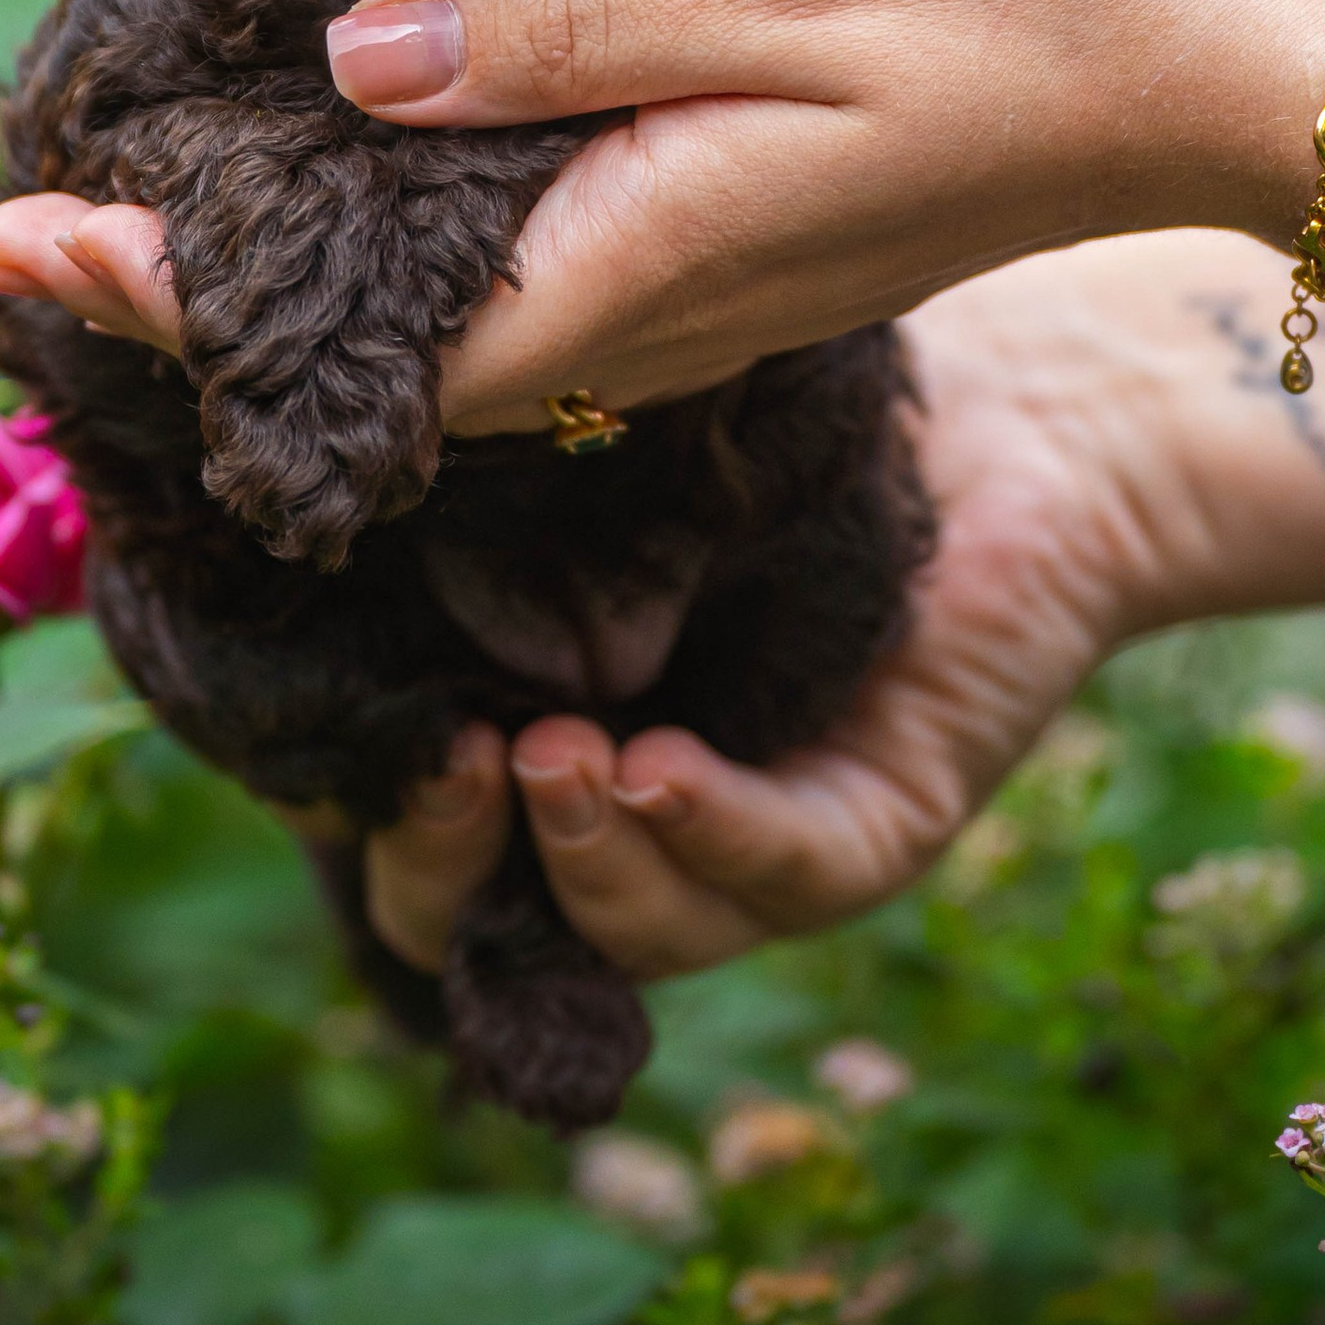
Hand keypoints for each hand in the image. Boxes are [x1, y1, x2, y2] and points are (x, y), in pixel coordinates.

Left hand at [0, 0, 1324, 427]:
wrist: (1212, 56)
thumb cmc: (1009, 4)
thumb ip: (550, 42)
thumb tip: (345, 71)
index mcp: (628, 276)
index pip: (344, 341)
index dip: (166, 301)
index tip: (12, 240)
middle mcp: (643, 315)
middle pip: (371, 349)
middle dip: (198, 297)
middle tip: (28, 218)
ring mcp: (694, 283)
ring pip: (447, 311)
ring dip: (296, 267)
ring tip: (153, 193)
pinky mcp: (737, 230)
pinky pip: (532, 260)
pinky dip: (414, 221)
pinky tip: (368, 145)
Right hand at [364, 239, 1188, 976]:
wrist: (1031, 393)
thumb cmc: (795, 395)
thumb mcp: (604, 419)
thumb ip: (475, 453)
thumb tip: (293, 405)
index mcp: (524, 708)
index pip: (384, 800)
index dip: (329, 781)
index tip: (295, 695)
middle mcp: (620, 802)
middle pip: (476, 921)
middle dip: (437, 868)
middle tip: (436, 766)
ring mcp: (745, 835)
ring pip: (631, 930)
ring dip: (573, 863)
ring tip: (546, 758)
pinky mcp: (875, 826)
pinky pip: (782, 875)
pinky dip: (707, 838)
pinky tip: (657, 770)